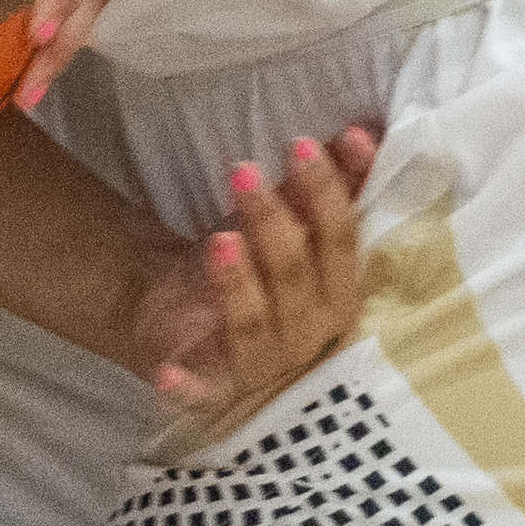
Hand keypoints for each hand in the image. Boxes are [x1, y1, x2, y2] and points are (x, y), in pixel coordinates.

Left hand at [131, 125, 376, 459]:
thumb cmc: (255, 270)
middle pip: (298, 277)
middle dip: (275, 225)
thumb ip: (323, 187)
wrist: (187, 323)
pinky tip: (165, 375)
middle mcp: (311, 335)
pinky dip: (187, 386)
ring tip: (220, 238)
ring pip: (257, 323)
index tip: (302, 143)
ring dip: (239, 284)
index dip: (328, 193)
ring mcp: (264, 366)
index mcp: (338, 293)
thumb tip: (359, 133)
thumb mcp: (285, 224)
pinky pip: (203, 392)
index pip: (341, 242)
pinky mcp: (215, 391)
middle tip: (243, 171)